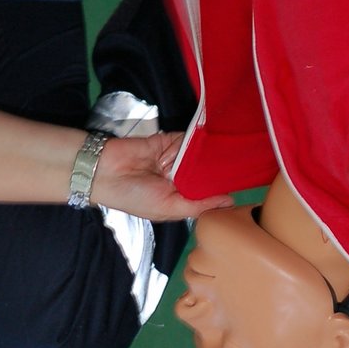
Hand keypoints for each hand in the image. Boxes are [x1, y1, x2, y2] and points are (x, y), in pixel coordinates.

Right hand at [90, 133, 233, 221]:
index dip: (220, 192)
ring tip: (229, 155)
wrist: (104, 171)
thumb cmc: (134, 197)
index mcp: (178, 199)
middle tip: (244, 167)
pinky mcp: (168, 141)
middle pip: (205, 174)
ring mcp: (174, 159)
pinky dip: (195, 141)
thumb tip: (229, 202)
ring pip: (199, 156)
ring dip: (208, 156)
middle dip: (218, 172)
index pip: (205, 195)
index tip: (243, 188)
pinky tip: (208, 143)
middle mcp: (178, 180)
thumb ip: (198, 205)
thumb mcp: (168, 208)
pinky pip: (187, 140)